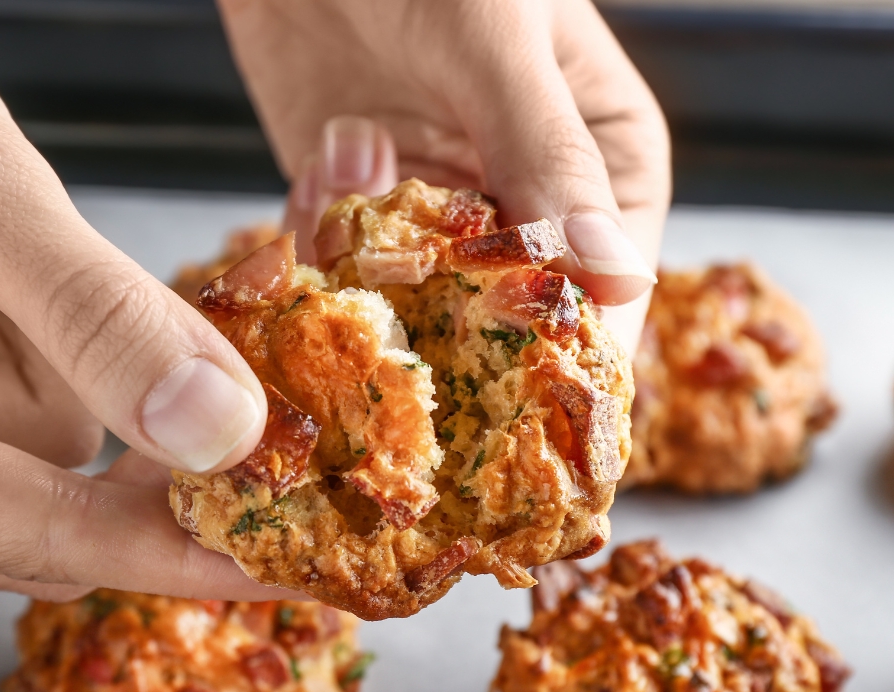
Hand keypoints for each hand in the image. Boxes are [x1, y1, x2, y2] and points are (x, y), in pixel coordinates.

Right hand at [0, 0, 286, 600]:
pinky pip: (45, 389)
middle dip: (158, 460)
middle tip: (278, 423)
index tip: (290, 568)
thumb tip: (221, 434)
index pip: (37, 537)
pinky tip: (57, 274)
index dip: (176, 554)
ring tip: (117, 289)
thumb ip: (94, 317)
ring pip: (61, 450)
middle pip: (50, 513)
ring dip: (117, 379)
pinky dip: (87, 343)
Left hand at [219, 0, 670, 353]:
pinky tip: (319, 164)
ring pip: (414, 299)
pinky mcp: (358, 198)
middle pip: (508, 319)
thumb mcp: (499, 40)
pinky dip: (321, 237)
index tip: (525, 411)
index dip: (573, 365)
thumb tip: (614, 282)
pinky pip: (344, 262)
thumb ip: (548, 156)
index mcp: (604, 165)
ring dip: (371, 264)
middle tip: (402, 317)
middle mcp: (524, 200)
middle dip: (453, 330)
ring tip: (352, 155)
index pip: (608, 296)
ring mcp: (435, 205)